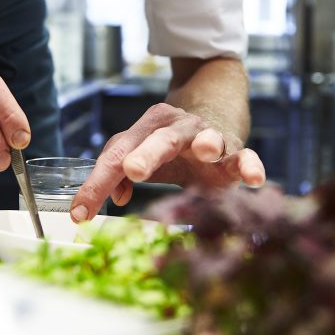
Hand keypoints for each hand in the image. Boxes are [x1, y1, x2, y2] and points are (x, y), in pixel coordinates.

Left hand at [68, 103, 265, 221]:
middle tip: (133, 169)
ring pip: (206, 137)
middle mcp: (178, 127)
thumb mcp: (141, 154)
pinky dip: (250, 164)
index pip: (118, 155)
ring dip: (206, 143)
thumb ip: (120, 173)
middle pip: (160, 138)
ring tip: (205, 151)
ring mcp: (210, 136)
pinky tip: (254, 178)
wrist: (213, 121)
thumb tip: (115, 197)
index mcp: (149, 127)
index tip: (80, 213)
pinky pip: (244, 156)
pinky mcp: (235, 151)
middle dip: (147, 153)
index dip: (98, 183)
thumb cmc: (170, 147)